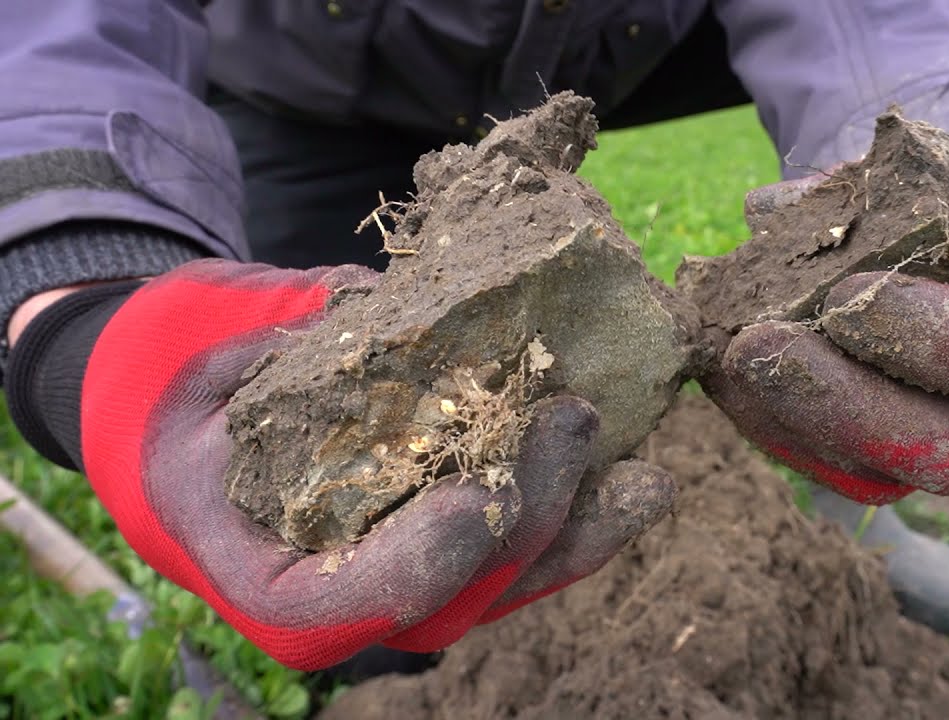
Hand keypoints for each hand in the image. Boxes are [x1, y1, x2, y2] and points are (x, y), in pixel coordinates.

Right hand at [7, 259, 673, 669]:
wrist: (187, 414)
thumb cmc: (177, 391)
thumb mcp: (195, 365)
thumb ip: (273, 346)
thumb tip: (368, 304)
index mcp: (269, 576)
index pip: (351, 602)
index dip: (423, 561)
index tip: (480, 499)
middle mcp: (346, 594)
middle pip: (456, 591)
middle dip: (529, 517)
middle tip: (575, 422)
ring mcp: (403, 572)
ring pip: (505, 580)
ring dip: (580, 531)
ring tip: (645, 482)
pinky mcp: (444, 537)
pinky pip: (519, 544)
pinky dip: (576, 514)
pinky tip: (634, 477)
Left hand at [701, 141, 948, 503]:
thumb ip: (880, 186)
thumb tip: (769, 210)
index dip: (947, 339)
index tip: (854, 295)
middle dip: (850, 402)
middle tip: (762, 342)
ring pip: (885, 477)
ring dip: (796, 420)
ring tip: (729, 357)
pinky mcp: (891, 464)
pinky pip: (833, 470)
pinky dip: (772, 425)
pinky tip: (725, 377)